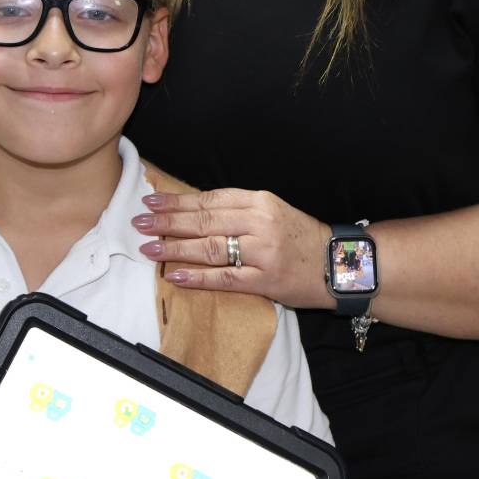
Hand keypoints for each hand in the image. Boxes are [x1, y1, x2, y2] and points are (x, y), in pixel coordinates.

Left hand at [133, 188, 333, 309]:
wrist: (338, 264)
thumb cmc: (301, 238)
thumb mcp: (273, 211)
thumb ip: (239, 210)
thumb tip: (194, 211)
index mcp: (261, 201)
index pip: (210, 198)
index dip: (178, 200)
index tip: (152, 201)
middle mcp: (260, 222)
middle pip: (205, 219)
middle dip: (168, 221)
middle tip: (140, 222)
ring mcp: (263, 252)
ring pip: (210, 247)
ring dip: (175, 247)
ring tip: (150, 247)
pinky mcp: (266, 279)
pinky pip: (225, 278)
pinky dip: (198, 277)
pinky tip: (176, 275)